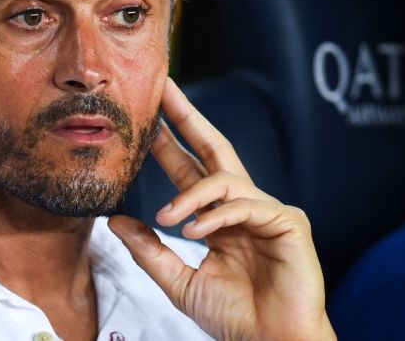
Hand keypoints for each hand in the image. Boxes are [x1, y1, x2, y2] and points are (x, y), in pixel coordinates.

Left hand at [108, 78, 335, 340]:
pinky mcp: (289, 222)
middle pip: (213, 147)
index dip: (167, 141)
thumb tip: (115, 221)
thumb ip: (149, 251)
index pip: (188, 169)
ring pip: (224, 180)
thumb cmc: (233, 316)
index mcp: (217, 217)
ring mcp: (266, 211)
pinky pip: (245, 205)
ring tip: (169, 217)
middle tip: (163, 88)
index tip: (144, 116)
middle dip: (187, 116)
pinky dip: (217, 216)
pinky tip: (196, 232)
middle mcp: (241, 206)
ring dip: (191, 195)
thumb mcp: (178, 281)